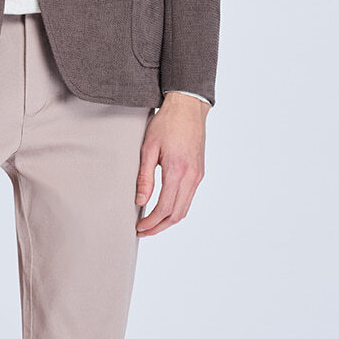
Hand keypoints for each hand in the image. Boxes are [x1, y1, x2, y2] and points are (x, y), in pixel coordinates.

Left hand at [135, 91, 208, 234]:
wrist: (188, 107)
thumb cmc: (167, 123)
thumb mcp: (148, 148)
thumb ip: (145, 177)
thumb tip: (140, 201)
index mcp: (177, 171)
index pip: (164, 208)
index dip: (151, 222)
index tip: (139, 227)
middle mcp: (191, 176)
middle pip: (177, 214)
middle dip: (159, 227)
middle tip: (142, 231)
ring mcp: (198, 175)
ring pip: (184, 209)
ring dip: (168, 220)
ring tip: (151, 224)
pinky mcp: (199, 172)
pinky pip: (189, 198)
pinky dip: (176, 209)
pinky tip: (163, 209)